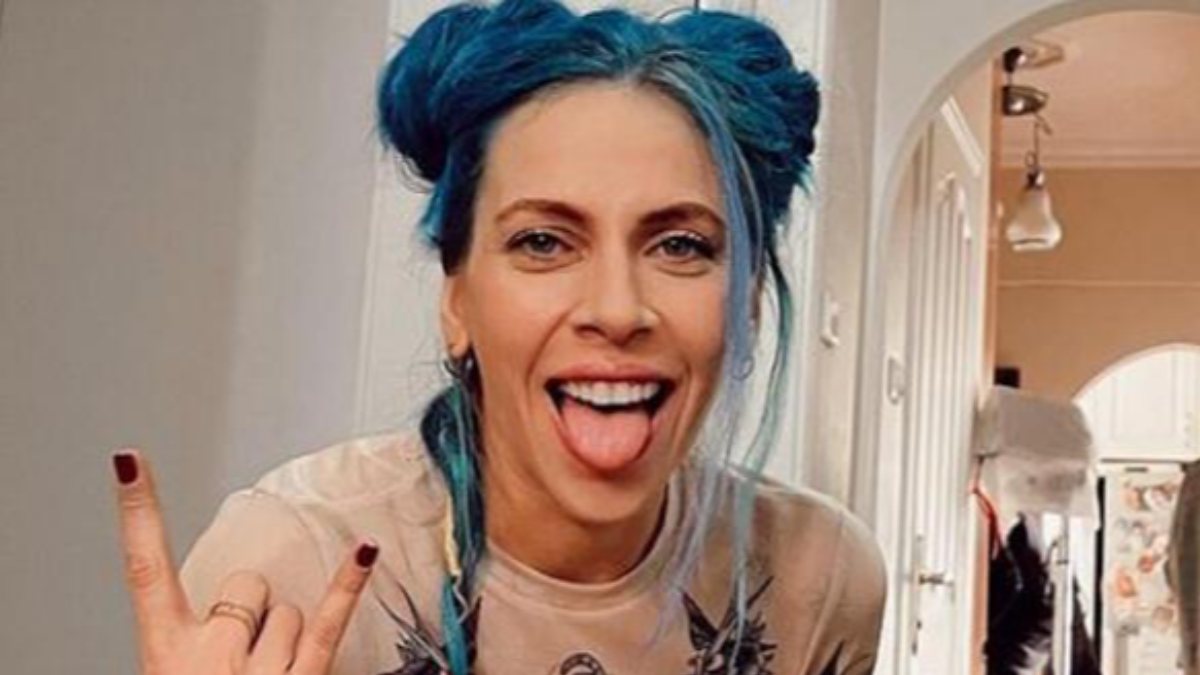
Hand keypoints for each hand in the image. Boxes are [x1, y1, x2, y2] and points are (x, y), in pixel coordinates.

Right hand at [111, 449, 377, 673]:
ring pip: (291, 609)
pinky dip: (349, 584)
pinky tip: (364, 549)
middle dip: (252, 609)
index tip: (131, 462)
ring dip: (289, 635)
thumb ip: (197, 649)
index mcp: (166, 658)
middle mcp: (210, 658)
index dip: (136, 513)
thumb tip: (236, 614)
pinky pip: (330, 621)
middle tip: (244, 657)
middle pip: (244, 586)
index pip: (143, 571)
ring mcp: (261, 670)